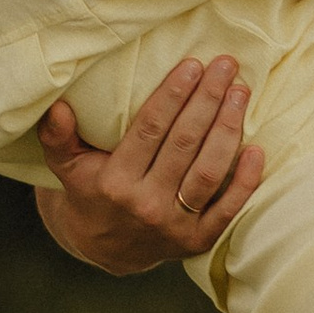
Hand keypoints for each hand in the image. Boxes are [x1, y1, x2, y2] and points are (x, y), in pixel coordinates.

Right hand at [35, 54, 264, 273]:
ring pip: (208, 172)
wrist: (106, 248)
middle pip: (184, 145)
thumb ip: (57, 135)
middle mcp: (145, 205)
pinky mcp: (198, 241)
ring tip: (241, 92)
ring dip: (229, 129)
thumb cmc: (90, 190)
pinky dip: (244, 181)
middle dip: (208, 100)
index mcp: (114, 182)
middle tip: (226, 65)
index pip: (149, 130)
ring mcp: (174, 226)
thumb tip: (57, 106)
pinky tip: (256, 148)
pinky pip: (228, 210)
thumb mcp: (65, 165)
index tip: (193, 64)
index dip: (173, 95)